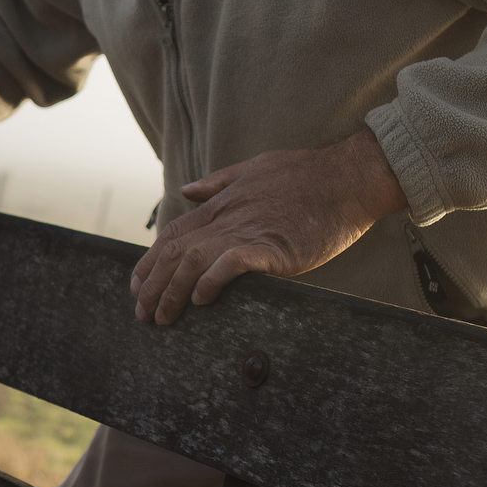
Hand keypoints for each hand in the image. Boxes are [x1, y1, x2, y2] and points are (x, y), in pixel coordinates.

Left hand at [129, 129, 407, 324]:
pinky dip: (211, 281)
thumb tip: (187, 191)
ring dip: (173, 292)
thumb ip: (218, 182)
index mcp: (221, 204)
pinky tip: (202, 299)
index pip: (172, 236)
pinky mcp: (272, 245)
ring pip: (193, 261)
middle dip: (152, 286)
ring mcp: (248, 230)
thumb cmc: (306, 174)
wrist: (348, 177)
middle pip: (174, 253)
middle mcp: (227, 217)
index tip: (137, 286)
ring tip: (163, 318)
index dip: (150, 262)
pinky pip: (231, 263)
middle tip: (142, 315)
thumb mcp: (254, 168)